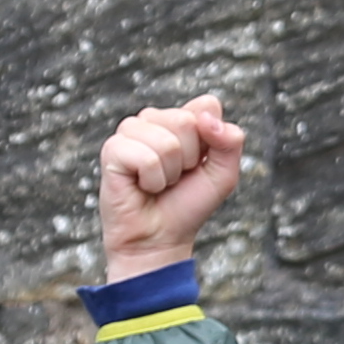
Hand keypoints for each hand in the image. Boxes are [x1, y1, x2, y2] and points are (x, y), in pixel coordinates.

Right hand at [101, 95, 247, 275]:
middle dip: (190, 159)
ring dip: (170, 173)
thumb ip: (230, 142)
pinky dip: (153, 181)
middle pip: (187, 121)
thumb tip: (206, 118)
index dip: (212, 140)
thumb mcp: (223, 174)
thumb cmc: (188, 205)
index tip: (198, 164)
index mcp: (180, 117)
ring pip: (167, 142)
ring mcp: (130, 131)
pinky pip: (147, 159)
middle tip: (176, 178)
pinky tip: (142, 187)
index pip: (206, 105)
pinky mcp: (112, 149)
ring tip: (159, 183)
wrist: (160, 239)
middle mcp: (154, 119)